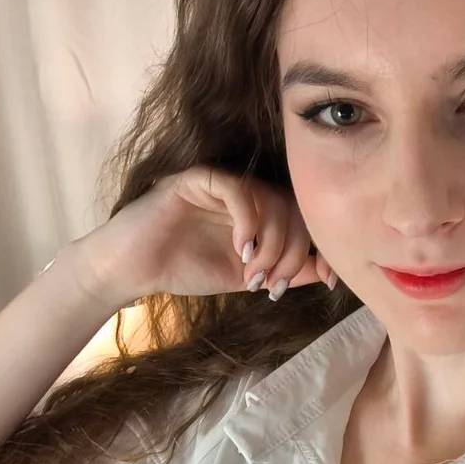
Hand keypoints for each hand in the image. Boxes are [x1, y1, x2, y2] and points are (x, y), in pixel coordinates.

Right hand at [68, 165, 335, 308]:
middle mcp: (248, 195)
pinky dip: (248, 221)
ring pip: (271, 200)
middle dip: (291, 254)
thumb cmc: (185, 270)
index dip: (321, 248)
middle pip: (294, 211)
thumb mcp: (248, 278)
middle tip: (271, 284)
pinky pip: (238, 189)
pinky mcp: (199, 179)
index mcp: (261, 215)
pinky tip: (241, 249)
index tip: (329, 280)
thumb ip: (287, 272)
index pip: (305, 220)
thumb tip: (330, 271)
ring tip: (252, 272)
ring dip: (270, 243)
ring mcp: (224, 185)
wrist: (134, 270)